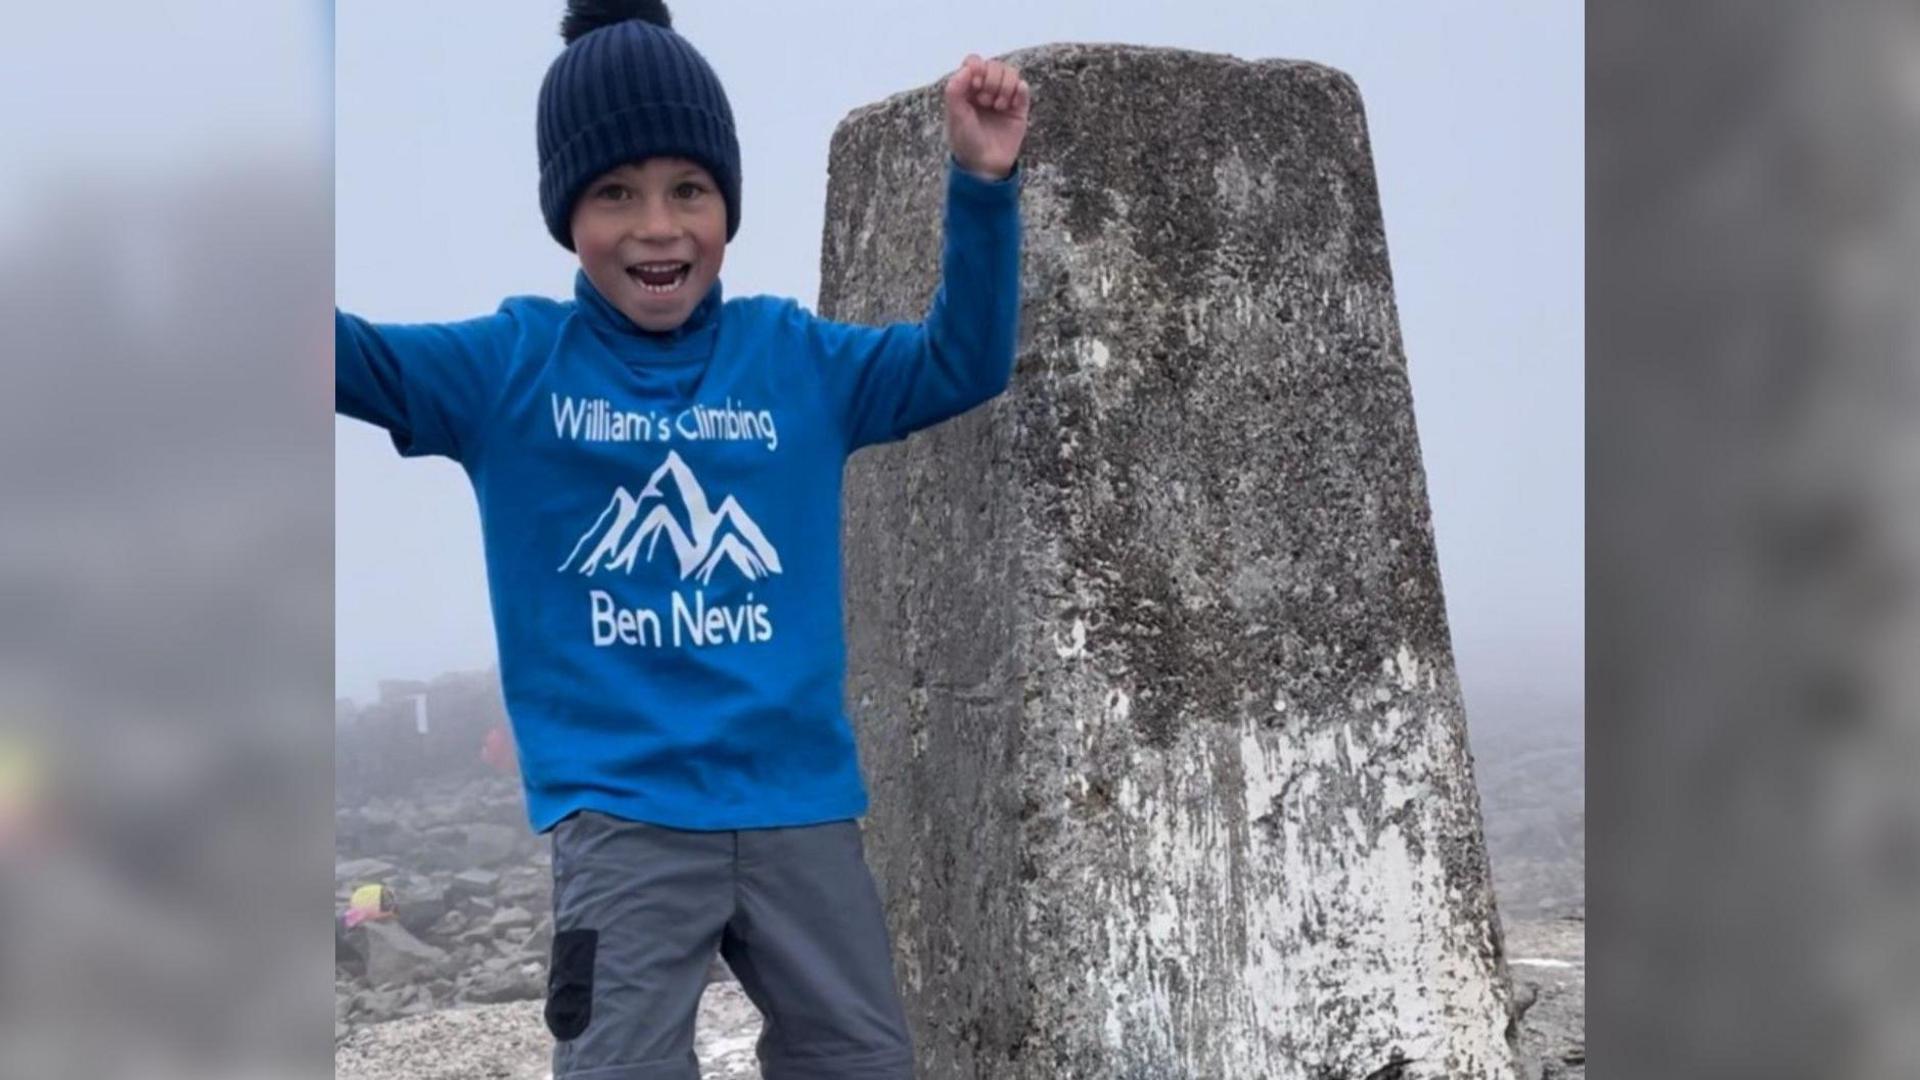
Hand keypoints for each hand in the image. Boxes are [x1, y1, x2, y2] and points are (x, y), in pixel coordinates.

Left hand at [944, 55, 1030, 180]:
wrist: (984, 165)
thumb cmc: (965, 141)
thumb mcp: (954, 114)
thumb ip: (955, 89)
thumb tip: (968, 67)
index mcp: (967, 88)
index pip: (975, 61)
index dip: (977, 67)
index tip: (974, 84)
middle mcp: (986, 89)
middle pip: (994, 64)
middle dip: (991, 80)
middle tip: (984, 101)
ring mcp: (1003, 97)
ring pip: (1011, 73)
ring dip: (1005, 86)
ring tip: (998, 106)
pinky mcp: (1019, 108)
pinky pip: (1024, 88)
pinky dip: (1019, 92)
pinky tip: (1010, 106)